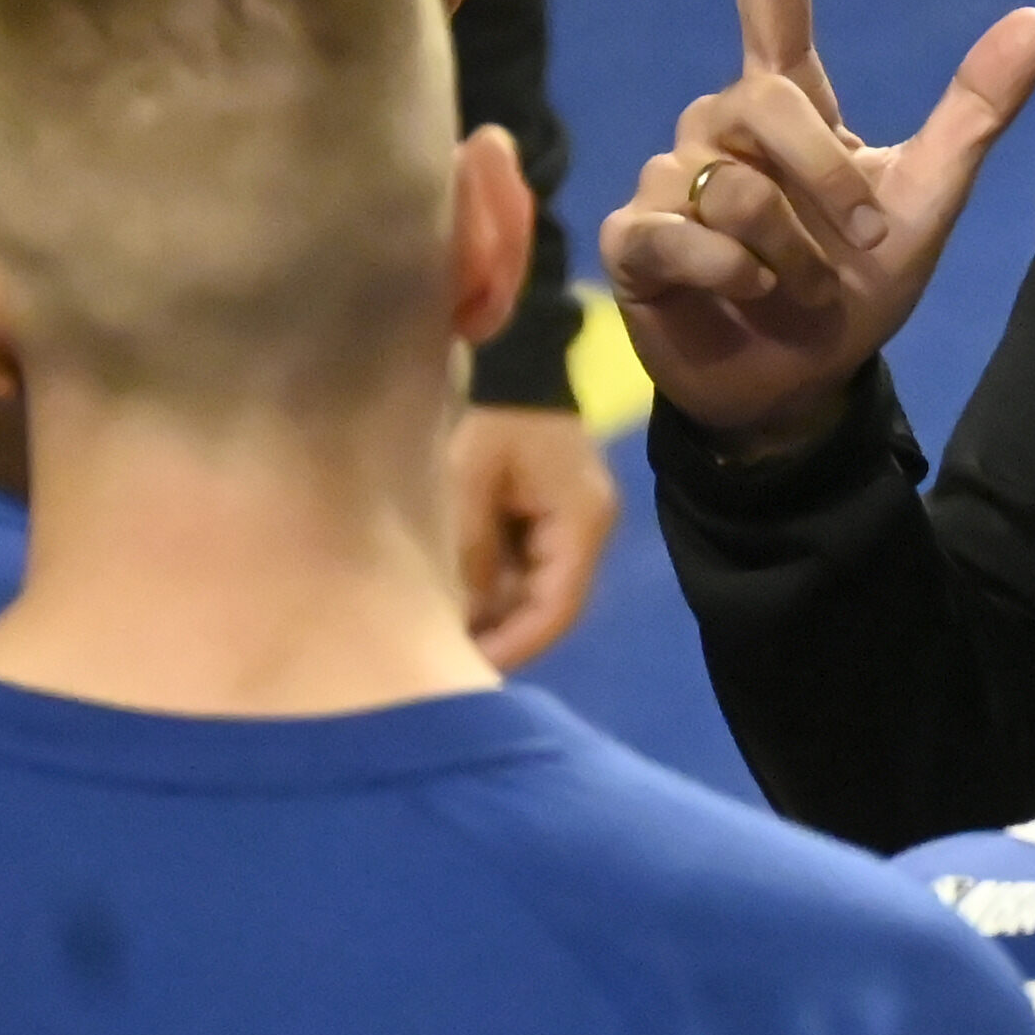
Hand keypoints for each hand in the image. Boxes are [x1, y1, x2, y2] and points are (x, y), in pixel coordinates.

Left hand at [444, 404, 617, 672]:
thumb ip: (470, 551)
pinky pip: (528, 569)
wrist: (510, 364)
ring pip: (537, 592)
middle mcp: (589, 530)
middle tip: (448, 663)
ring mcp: (574, 524)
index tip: (469, 670)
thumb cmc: (491, 415)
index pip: (558, 609)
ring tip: (445, 637)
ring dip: (497, 615)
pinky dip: (496, 589)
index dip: (516, 646)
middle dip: (501, 636)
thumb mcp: (470, 480)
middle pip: (550, 607)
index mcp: (582, 522)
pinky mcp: (553, 517)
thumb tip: (463, 619)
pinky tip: (458, 601)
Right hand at [601, 0, 1034, 451]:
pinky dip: (727, 273)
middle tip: (852, 252)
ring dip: (785, 250)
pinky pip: (677, 231)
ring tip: (794, 288)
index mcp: (790, 101)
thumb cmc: (857, 288)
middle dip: (823, 181)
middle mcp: (722, 124)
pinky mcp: (635, 239)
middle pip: (763, 101)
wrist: (798, 386)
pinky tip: (739, 294)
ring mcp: (672, 179)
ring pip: (729, 181)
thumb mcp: (927, 201)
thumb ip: (974, 113)